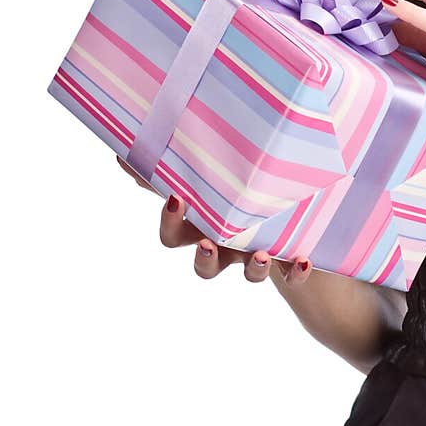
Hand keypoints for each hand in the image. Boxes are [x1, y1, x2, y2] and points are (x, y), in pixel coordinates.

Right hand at [114, 155, 313, 284]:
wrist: (281, 205)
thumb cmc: (230, 185)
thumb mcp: (203, 174)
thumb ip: (168, 164)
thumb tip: (123, 150)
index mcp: (201, 225)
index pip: (173, 236)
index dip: (170, 222)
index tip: (176, 198)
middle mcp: (226, 245)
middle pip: (205, 266)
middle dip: (205, 259)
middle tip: (209, 244)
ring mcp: (255, 254)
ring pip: (249, 274)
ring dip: (253, 269)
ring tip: (260, 254)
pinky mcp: (286, 257)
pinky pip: (291, 274)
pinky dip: (296, 271)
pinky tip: (302, 259)